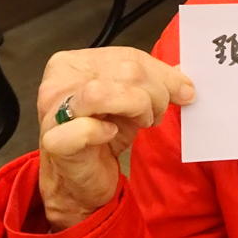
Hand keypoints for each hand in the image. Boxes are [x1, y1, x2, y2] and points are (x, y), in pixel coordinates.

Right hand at [37, 47, 194, 229]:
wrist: (81, 181)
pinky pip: (82, 129)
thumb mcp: (134, 99)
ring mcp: (54, 111)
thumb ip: (155, 79)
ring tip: (140, 123)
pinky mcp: (54, 141)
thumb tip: (183, 70)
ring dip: (136, 108)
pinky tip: (110, 134)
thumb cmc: (104, 134)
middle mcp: (60, 82)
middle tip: (156, 114)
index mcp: (75, 62)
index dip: (164, 75)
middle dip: (155, 94)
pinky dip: (101, 131)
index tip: (184, 91)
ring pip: (102, 93)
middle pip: (125, 71)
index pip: (129, 56)